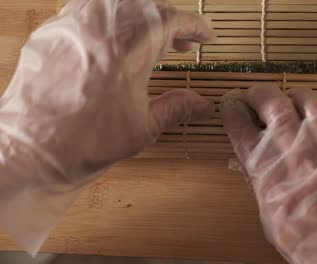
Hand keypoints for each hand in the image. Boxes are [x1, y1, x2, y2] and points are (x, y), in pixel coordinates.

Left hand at [0, 0, 213, 253]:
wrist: (32, 152)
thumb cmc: (85, 144)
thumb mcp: (142, 129)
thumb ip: (176, 107)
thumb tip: (201, 102)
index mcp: (127, 53)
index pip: (170, 21)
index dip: (194, 25)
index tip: (205, 35)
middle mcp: (99, 30)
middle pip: (146, 3)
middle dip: (170, 18)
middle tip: (181, 41)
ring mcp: (71, 26)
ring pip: (116, 0)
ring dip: (141, 13)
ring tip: (150, 37)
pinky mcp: (52, 31)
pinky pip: (87, 7)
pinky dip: (111, 15)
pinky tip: (115, 37)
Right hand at [222, 86, 316, 263]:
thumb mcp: (274, 220)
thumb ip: (264, 184)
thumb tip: (258, 160)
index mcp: (271, 175)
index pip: (242, 130)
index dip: (233, 112)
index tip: (232, 105)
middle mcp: (300, 153)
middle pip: (273, 106)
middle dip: (259, 94)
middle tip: (256, 95)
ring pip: (310, 100)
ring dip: (296, 97)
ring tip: (294, 101)